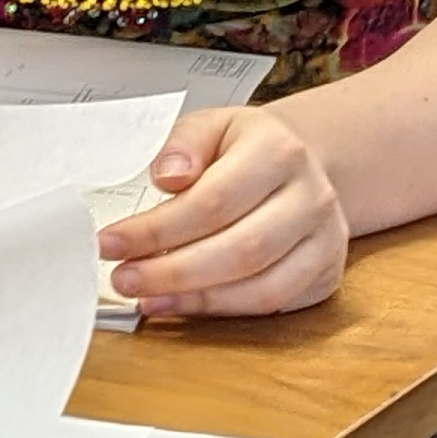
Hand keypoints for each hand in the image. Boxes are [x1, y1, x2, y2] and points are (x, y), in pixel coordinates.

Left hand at [99, 104, 348, 317]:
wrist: (299, 166)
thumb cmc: (246, 149)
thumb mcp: (210, 127)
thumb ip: (182, 145)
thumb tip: (168, 177)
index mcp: (279, 151)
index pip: (212, 200)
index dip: (157, 229)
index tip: (111, 242)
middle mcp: (311, 197)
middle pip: (240, 249)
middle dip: (172, 272)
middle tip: (123, 278)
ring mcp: (324, 240)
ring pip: (262, 286)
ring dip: (196, 299)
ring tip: (146, 297)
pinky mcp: (325, 274)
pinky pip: (274, 304)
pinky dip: (223, 310)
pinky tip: (182, 304)